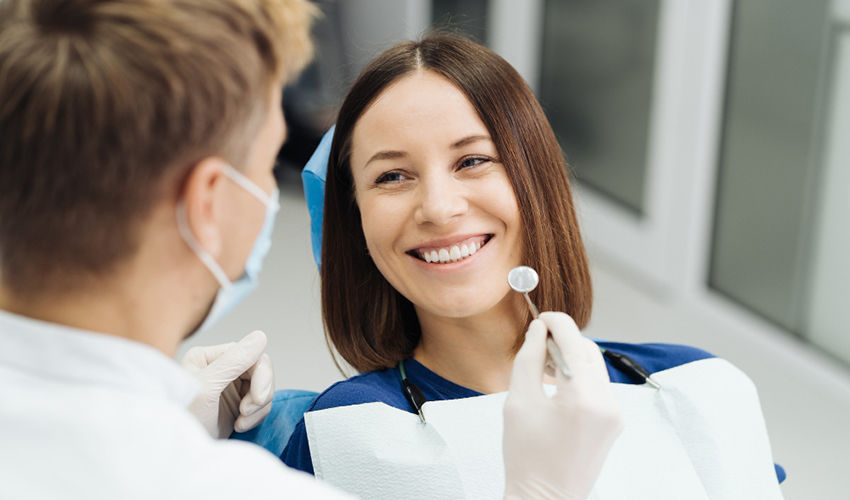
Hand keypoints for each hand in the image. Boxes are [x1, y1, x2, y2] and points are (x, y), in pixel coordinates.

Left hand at [180, 330, 274, 438]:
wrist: (178, 456)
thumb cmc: (183, 420)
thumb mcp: (207, 388)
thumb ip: (234, 361)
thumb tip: (261, 336)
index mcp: (209, 357)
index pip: (250, 354)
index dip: (261, 375)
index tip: (258, 399)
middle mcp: (221, 368)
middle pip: (261, 370)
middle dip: (260, 393)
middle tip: (247, 412)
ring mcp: (229, 387)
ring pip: (264, 387)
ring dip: (259, 407)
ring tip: (241, 422)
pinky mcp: (236, 404)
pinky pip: (261, 404)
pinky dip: (256, 416)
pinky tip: (239, 426)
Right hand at [503, 312, 622, 499]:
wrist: (545, 499)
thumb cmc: (526, 456)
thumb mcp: (519, 402)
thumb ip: (529, 359)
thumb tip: (538, 330)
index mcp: (582, 398)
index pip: (573, 341)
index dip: (556, 322)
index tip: (541, 317)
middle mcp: (607, 403)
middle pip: (588, 350)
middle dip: (564, 340)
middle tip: (536, 344)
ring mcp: (615, 415)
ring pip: (595, 367)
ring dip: (572, 358)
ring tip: (543, 368)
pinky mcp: (614, 423)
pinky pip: (599, 386)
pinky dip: (580, 378)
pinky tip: (558, 387)